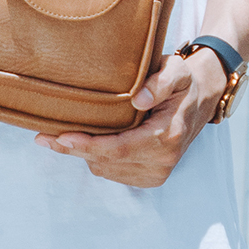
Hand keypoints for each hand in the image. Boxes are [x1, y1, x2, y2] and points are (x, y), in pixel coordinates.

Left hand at [35, 49, 227, 188]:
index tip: (60, 137)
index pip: (118, 149)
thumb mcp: (177, 70)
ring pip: (106, 170)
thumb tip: (139, 98)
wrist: (204, 97)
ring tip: (65, 134)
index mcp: (167, 136)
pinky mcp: (152, 177)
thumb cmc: (185, 80)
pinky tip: (88, 141)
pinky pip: (113, 172)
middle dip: (74, 151)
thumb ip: (160, 82)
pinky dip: (97, 159)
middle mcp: (163, 161)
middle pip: (106, 162)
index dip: (87, 145)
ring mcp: (158, 172)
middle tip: (44, 137)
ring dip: (85, 155)